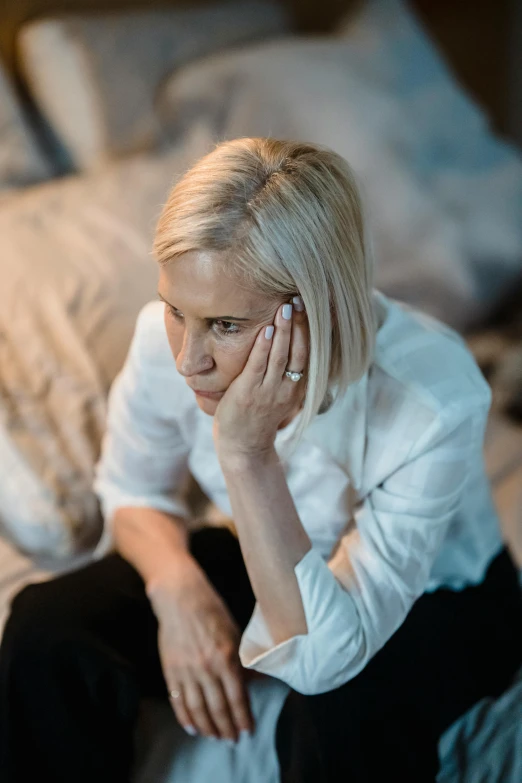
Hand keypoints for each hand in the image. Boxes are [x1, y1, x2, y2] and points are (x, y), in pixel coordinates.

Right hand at [147, 552, 253, 741]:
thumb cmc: (211, 610)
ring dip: (207, 727)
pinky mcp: (170, 670)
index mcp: (226, 658)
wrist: (179, 597)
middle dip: (226, 727)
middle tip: (232, 740)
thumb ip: (242, 660)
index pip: (237, 697)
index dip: (242, 717)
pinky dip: (184, 717)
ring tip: (214, 738)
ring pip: (198, 708)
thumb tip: (254, 679)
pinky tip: (191, 727)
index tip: (247, 730)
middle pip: (218, 707)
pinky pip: (178, 700)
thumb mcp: (234, 632)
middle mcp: (207, 669)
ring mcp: (186, 671)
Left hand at [213, 297, 308, 459]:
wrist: (244, 447)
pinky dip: (264, 347)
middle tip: (302, 298)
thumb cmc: (259, 417)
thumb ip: (288, 373)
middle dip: (302, 324)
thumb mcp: (281, 395)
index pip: (310, 353)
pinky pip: (258, 366)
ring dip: (285, 330)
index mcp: (298, 387)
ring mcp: (268, 391)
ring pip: (281, 356)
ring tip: (287, 306)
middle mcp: (288, 388)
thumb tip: (292, 345)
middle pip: (300, 351)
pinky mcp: (248, 392)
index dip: (313, 330)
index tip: (315, 307)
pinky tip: (268, 330)